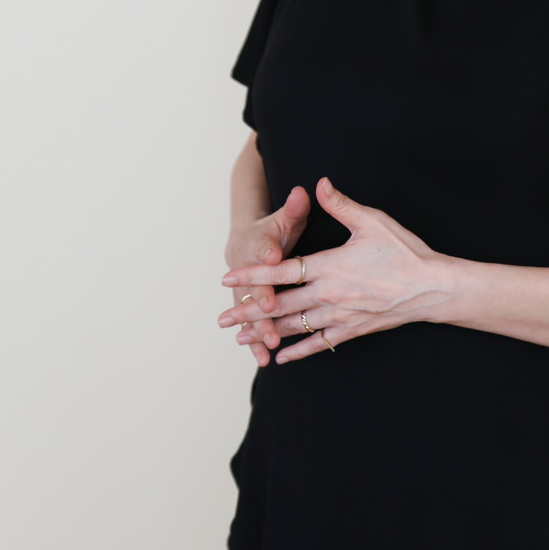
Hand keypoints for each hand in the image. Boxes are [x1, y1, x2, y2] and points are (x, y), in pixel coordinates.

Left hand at [219, 176, 445, 362]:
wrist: (432, 288)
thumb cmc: (405, 252)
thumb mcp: (372, 222)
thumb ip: (341, 205)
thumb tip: (319, 184)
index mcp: (329, 266)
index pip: (281, 272)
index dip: (252, 275)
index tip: (227, 278)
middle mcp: (329, 294)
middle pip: (280, 304)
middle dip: (248, 311)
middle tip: (222, 318)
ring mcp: (339, 315)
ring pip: (294, 327)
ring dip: (266, 332)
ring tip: (240, 339)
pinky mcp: (352, 329)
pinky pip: (319, 344)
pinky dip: (298, 352)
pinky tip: (281, 358)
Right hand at [223, 185, 310, 366]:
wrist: (246, 243)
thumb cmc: (273, 229)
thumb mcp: (285, 216)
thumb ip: (294, 207)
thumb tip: (303, 191)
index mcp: (259, 243)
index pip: (262, 246)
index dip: (266, 251)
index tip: (272, 256)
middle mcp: (248, 269)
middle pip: (253, 285)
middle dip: (260, 299)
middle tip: (269, 311)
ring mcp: (247, 291)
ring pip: (250, 311)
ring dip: (257, 327)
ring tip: (266, 346)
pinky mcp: (251, 306)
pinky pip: (252, 325)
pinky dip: (256, 341)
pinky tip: (264, 359)